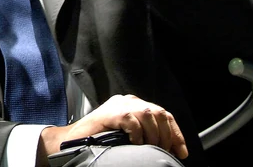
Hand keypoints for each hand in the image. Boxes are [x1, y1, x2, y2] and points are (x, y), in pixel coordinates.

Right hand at [40, 94, 188, 160]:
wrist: (71, 141)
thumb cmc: (97, 141)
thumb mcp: (127, 135)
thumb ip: (144, 133)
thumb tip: (170, 146)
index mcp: (133, 105)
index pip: (163, 114)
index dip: (175, 133)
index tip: (181, 152)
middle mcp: (128, 101)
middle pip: (159, 113)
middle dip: (166, 136)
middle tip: (163, 151)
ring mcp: (119, 104)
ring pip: (148, 115)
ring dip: (153, 136)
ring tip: (147, 148)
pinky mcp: (111, 111)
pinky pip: (133, 120)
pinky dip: (137, 135)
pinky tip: (133, 143)